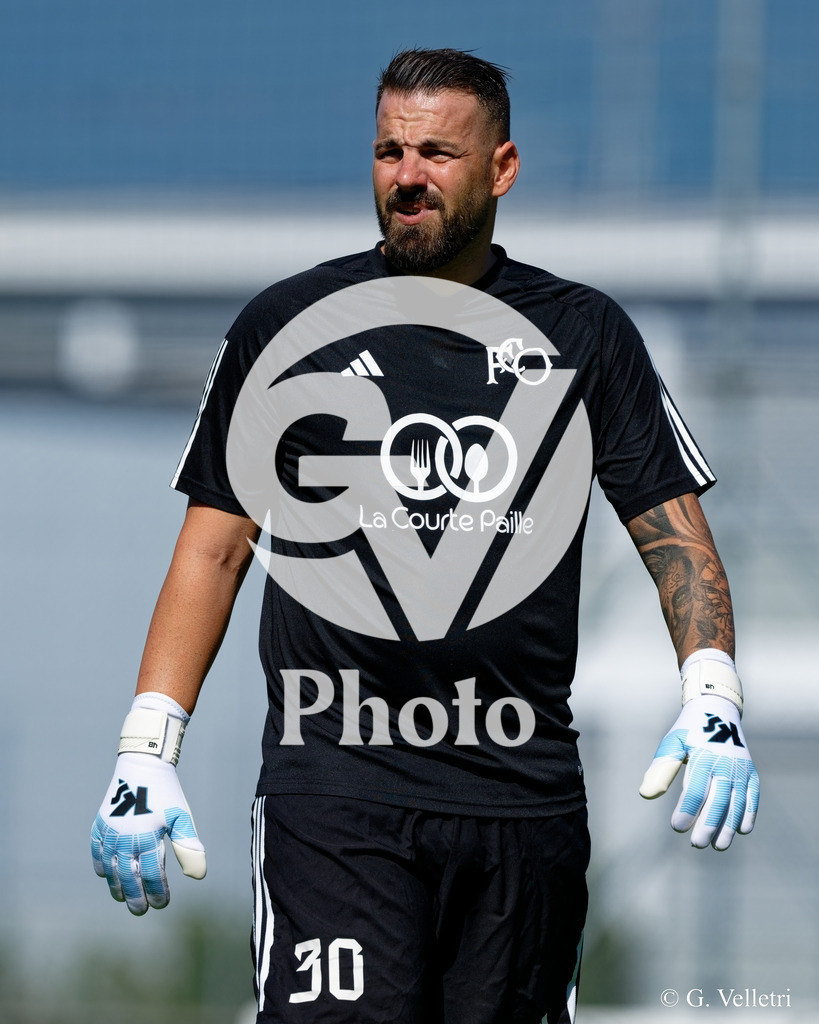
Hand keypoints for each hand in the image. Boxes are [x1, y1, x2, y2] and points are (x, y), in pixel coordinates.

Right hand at [91, 751, 205, 914]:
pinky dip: (100, 865)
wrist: (143, 765)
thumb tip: (198, 877)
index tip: (162, 904)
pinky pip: (96, 851)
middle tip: (141, 911)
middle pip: (128, 877)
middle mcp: (125, 839)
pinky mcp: (100, 825)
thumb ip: (188, 847)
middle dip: (135, 896)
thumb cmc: (166, 793)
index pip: (151, 875)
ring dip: (116, 886)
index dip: (157, 892)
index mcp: (147, 838)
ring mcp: (109, 833)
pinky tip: (105, 874)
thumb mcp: (181, 818)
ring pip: (110, 868)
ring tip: (123, 898)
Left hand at [639, 694, 758, 849]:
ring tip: (718, 846)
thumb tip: (646, 794)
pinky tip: (742, 831)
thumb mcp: (673, 743)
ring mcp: (741, 770)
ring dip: (729, 826)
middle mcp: (726, 765)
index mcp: (704, 757)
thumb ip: (661, 768)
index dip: (687, 810)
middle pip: (718, 801)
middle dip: (708, 825)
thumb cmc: (689, 731)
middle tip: (697, 844)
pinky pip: (753, 797)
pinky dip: (750, 814)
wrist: (717, 710)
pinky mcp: (751, 773)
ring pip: (737, 803)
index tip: (677, 827)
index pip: (695, 790)